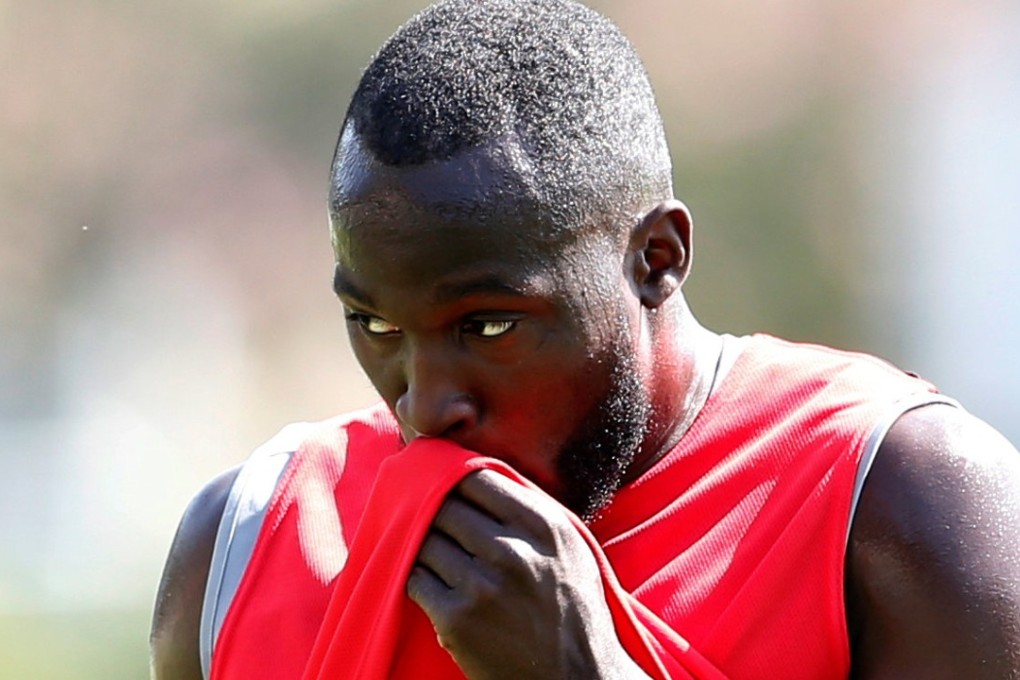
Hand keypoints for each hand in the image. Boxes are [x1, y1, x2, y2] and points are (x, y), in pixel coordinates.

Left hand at [406, 469, 647, 678]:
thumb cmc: (574, 610)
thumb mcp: (570, 547)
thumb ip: (530, 510)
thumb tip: (477, 471)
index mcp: (543, 526)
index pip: (476, 477)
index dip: (454, 479)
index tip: (444, 483)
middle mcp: (512, 551)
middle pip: (444, 506)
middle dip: (434, 511)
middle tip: (432, 519)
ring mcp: (481, 587)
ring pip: (425, 541)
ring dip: (426, 546)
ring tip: (439, 557)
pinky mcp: (456, 621)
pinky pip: (415, 579)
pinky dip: (419, 579)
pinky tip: (435, 586)